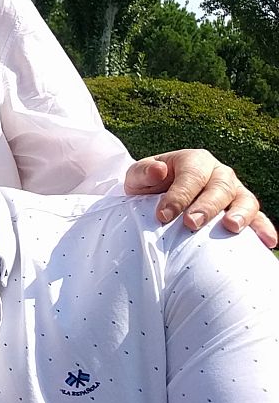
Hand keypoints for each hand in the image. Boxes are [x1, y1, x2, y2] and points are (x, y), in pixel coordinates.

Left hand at [123, 148, 275, 247]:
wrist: (157, 197)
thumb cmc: (148, 186)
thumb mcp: (138, 177)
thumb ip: (144, 171)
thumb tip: (159, 170)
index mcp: (194, 161)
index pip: (191, 175)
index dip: (178, 195)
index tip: (163, 215)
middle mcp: (219, 173)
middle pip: (220, 187)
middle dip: (206, 206)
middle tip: (191, 224)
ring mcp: (234, 192)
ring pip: (245, 199)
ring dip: (241, 214)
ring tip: (231, 228)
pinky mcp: (242, 210)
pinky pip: (258, 218)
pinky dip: (264, 228)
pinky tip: (269, 242)